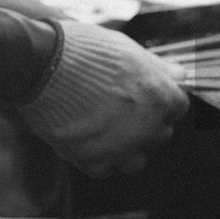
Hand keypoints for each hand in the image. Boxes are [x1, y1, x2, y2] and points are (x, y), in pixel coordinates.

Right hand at [13, 20, 189, 178]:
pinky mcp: (91, 159)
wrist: (39, 63)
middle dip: (146, 125)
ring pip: (136, 161)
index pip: (178, 108)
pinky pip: (105, 170)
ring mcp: (120, 146)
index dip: (163, 102)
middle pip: (160, 136)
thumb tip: (181, 75)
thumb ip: (157, 67)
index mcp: (160, 96)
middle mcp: (146, 126)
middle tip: (122, 111)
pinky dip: (98, 158)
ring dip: (126, 149)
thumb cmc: (83, 50)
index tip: (148, 98)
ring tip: (107, 130)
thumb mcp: (126, 48)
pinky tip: (88, 139)